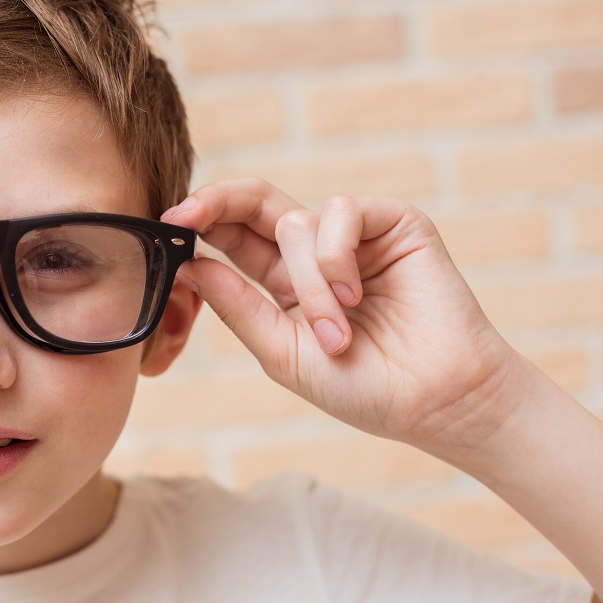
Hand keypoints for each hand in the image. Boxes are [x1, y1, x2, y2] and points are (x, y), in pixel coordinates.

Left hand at [163, 179, 523, 452]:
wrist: (435, 401)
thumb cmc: (363, 387)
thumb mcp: (282, 352)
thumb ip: (237, 306)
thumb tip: (188, 265)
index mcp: (283, 283)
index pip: (234, 238)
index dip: (200, 223)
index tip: (166, 224)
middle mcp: (314, 253)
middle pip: (255, 203)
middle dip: (217, 201)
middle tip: (185, 215)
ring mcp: (354, 236)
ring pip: (296, 224)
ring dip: (307, 283)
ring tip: (336, 332)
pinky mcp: (393, 223)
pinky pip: (341, 211)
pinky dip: (335, 256)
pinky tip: (354, 295)